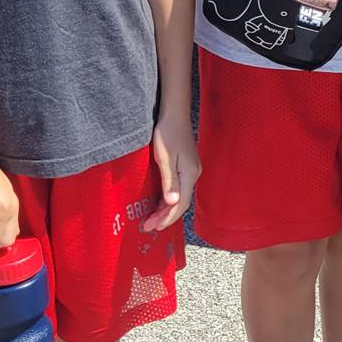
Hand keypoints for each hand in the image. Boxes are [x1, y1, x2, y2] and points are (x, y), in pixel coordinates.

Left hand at [145, 115, 199, 230]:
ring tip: (151, 219)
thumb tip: (172, 203)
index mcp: (189, 174)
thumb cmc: (167, 133)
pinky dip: (169, 199)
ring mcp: (191, 171)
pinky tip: (158, 203)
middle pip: (181, 203)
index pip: (181, 204)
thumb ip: (169, 181)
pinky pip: (179, 189)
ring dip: (166, 209)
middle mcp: (193, 174)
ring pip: (180, 197)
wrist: (175, 114)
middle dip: (165, 217)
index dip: (168, 218)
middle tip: (148, 226)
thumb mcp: (165, 157)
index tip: (154, 227)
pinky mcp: (186, 167)